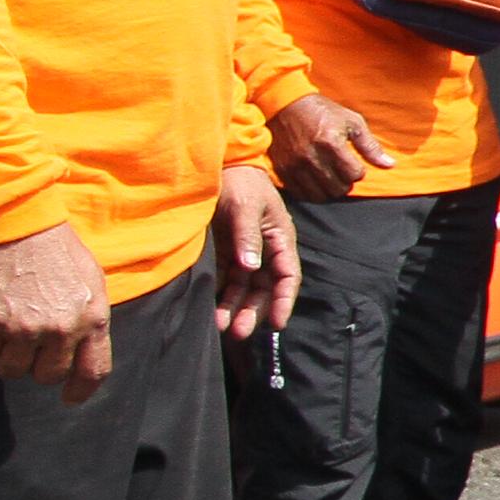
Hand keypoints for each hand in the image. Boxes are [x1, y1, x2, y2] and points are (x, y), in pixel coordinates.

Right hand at [0, 220, 111, 402]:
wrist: (18, 222)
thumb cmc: (55, 249)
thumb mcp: (90, 282)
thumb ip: (88, 318)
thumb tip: (84, 348)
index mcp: (93, 319)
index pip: (94, 371)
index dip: (80, 391)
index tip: (68, 399)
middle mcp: (63, 329)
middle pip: (47, 375)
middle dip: (36, 365)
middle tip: (27, 343)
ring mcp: (26, 328)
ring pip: (12, 369)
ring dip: (6, 355)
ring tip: (6, 327)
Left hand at [213, 164, 299, 344]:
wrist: (221, 166)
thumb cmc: (241, 183)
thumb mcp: (245, 206)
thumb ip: (248, 236)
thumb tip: (251, 267)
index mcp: (280, 239)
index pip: (287, 275)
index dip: (283, 300)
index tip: (276, 323)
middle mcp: (265, 250)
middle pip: (264, 288)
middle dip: (253, 311)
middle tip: (239, 332)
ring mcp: (245, 252)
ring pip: (244, 288)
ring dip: (235, 308)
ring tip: (221, 327)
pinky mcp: (225, 252)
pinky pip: (226, 280)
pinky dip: (221, 295)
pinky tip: (212, 310)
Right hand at [264, 92, 388, 203]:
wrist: (286, 105)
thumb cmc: (324, 112)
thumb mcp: (352, 122)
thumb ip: (370, 146)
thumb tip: (390, 165)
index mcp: (330, 143)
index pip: (354, 174)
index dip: (358, 171)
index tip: (354, 163)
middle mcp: (311, 156)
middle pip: (338, 188)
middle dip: (345, 183)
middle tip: (342, 172)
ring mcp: (294, 165)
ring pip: (320, 195)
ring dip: (329, 189)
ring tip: (330, 177)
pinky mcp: (282, 170)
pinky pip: (301, 194)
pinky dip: (312, 192)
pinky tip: (315, 180)